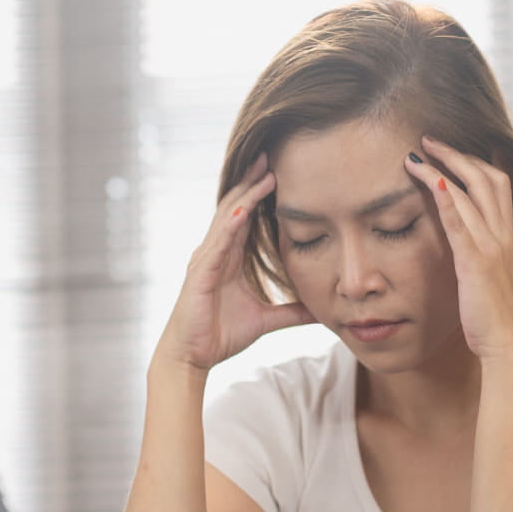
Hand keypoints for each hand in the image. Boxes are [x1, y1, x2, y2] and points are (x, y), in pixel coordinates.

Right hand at [155, 154, 316, 372]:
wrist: (191, 357)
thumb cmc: (219, 334)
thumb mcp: (266, 320)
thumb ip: (292, 312)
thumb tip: (321, 312)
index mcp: (229, 258)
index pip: (246, 216)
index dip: (259, 193)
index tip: (279, 170)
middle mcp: (215, 252)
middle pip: (235, 207)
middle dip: (252, 181)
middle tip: (270, 154)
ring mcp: (205, 260)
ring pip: (227, 218)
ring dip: (246, 194)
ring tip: (263, 171)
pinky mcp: (200, 274)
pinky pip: (217, 244)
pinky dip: (231, 225)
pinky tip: (245, 209)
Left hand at [403, 136, 512, 368]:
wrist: (507, 345)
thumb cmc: (494, 318)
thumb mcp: (489, 279)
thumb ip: (479, 257)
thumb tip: (464, 247)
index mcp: (506, 237)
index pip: (497, 184)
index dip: (476, 161)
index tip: (450, 150)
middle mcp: (503, 235)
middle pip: (485, 177)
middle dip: (456, 154)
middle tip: (428, 140)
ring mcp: (491, 246)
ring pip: (470, 192)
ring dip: (442, 166)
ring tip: (416, 153)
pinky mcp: (475, 262)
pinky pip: (460, 221)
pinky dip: (444, 197)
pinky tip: (428, 179)